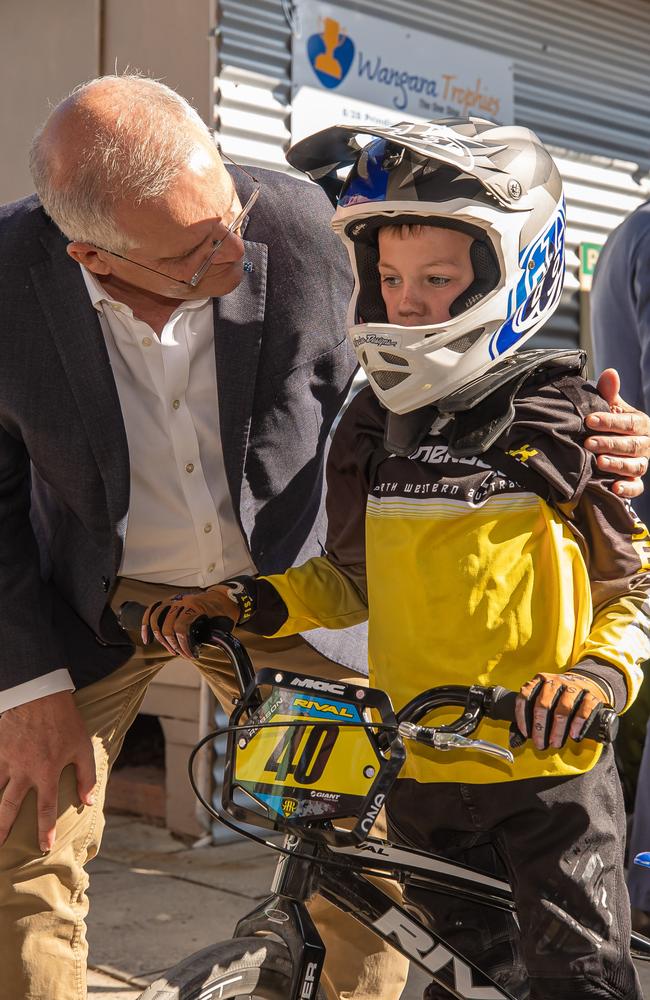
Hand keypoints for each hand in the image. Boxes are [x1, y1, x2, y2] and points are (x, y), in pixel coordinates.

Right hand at [0, 691, 95, 852]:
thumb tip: (88, 801)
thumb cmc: (65, 720)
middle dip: (4, 828)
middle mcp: (24, 771)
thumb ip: (86, 775)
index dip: (45, 830)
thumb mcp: (82, 747)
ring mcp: (7, 760)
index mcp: (47, 772)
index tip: (43, 847)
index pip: (46, 808)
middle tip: (0, 845)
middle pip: (10, 807)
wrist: (40, 693)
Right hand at [141, 587, 239, 658]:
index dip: (184, 645)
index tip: (191, 655)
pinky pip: (153, 610)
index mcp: (196, 606)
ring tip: (171, 649)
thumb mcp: (221, 625)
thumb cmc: (224, 612)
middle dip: (174, 645)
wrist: (224, 597)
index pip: (181, 628)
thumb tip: (196, 649)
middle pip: (168, 626)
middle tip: (183, 654)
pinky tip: (147, 638)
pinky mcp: (170, 601)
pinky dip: (146, 624)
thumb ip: (209, 636)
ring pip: (156, 618)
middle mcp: (182, 601)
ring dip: (161, 638)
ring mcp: (175, 599)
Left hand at [514, 671, 608, 749]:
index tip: (525, 734)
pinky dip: (577, 725)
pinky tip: (574, 735)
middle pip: (543, 705)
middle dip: (540, 728)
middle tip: (540, 744)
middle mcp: (555, 682)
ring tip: (555, 743)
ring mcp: (573, 687)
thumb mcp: (542, 697)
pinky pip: (583, 711)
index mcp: (539, 680)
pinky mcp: (590, 695)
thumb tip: (515, 740)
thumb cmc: (559, 696)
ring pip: (562, 710)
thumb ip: (528, 715)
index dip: (522, 716)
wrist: (587, 682)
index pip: (525, 696)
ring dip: (558, 730)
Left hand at [585, 369, 649, 497]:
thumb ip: (608, 393)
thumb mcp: (610, 407)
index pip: (630, 423)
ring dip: (618, 465)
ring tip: (599, 462)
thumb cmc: (610, 422)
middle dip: (610, 444)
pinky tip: (614, 488)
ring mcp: (641, 463)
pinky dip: (628, 489)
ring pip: (636, 466)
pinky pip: (637, 488)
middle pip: (632, 446)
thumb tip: (610, 373)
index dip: (611, 422)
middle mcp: (645, 444)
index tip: (590, 420)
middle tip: (588, 443)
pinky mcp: (635, 481)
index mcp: (641, 424)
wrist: (612, 444)